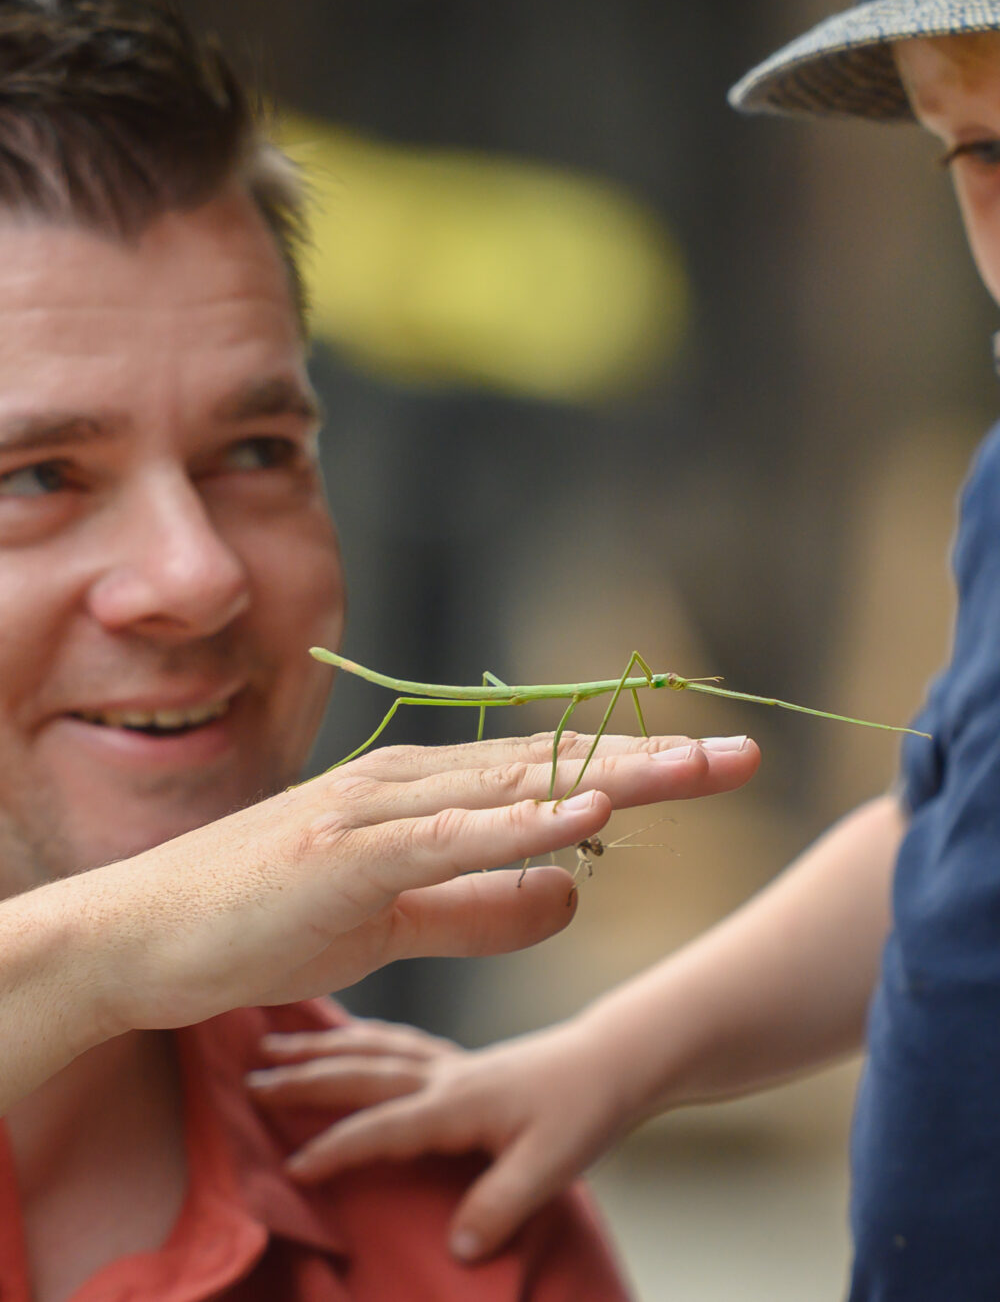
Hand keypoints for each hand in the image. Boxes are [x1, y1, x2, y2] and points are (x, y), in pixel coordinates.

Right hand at [50, 729, 757, 1042]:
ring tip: (698, 767)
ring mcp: (380, 812)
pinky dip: (527, 824)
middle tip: (743, 751)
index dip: (636, 769)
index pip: (551, 775)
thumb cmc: (266, 920)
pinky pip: (455, 838)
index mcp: (427, 796)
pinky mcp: (349, 855)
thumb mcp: (397, 926)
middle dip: (654, 760)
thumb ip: (483, 907)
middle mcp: (413, 784)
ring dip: (614, 776)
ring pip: (519, 787)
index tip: (711, 766)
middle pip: (555, 766)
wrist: (147, 936)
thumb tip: (573, 898)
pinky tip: (589, 813)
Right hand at [248, 1012, 636, 1262]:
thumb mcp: (553, 1165)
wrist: (613, 1060)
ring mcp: (447, 1061)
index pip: (384, 1125)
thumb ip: (502, 1204)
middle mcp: (442, 1073)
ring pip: (369, 1048)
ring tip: (270, 1046)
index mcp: (458, 1101)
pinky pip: (391, 1041)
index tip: (290, 1165)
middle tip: (249, 1082)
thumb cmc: (583, 1110)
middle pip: (361, 1072)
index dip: (338, 1147)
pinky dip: (354, 1037)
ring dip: (318, 1048)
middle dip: (304, 1078)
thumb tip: (455, 1246)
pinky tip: (339, 1040)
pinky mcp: (456, 1059)